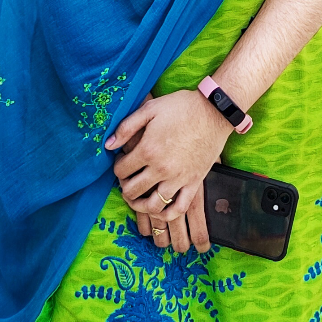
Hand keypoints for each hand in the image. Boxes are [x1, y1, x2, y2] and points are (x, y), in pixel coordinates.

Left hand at [105, 89, 226, 252]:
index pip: (122, 170)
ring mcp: (178, 179)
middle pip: (133, 191)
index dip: (117, 167)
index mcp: (148, 150)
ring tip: (138, 199)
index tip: (122, 162)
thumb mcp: (150, 109)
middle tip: (127, 181)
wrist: (213, 111)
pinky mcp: (194, 183)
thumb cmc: (181, 107)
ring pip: (153, 206)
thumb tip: (108, 145)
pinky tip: (160, 209)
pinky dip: (167, 214)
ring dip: (140, 206)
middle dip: (125, 187)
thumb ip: (126, 127)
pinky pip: (178, 208)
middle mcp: (161, 169)